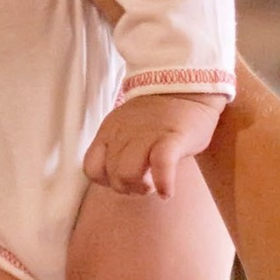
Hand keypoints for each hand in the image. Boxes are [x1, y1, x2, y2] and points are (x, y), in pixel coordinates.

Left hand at [85, 88, 219, 197]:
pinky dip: (163, 183)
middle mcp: (123, 133)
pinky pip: (161, 165)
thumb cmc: (157, 117)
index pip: (91, 168)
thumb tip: (115, 177)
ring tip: (155, 184)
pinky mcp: (172, 138)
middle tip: (146, 182)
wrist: (187, 87)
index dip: (107, 181)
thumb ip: (116, 148)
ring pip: (128, 174)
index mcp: (109, 131)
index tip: (125, 179)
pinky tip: (168, 192)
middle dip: (128, 188)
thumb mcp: (125, 127)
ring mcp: (146, 134)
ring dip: (141, 187)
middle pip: (111, 176)